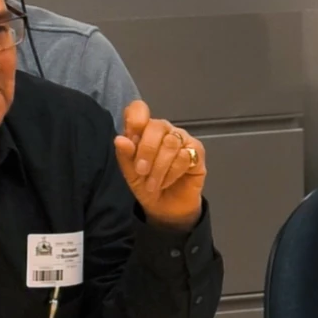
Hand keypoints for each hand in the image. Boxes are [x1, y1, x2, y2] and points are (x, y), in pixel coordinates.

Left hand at [113, 100, 204, 229]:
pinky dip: (172, 173)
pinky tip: (167, 181)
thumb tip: (120, 139)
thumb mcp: (130, 173)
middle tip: (141, 171)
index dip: (135, 117)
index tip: (131, 134)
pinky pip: (184, 156)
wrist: (166, 207)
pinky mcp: (197, 152)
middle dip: (147, 151)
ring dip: (159, 167)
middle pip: (156, 126)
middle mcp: (164, 130)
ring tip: (153, 184)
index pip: (140, 109)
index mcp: (144, 129)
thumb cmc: (147, 185)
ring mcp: (182, 139)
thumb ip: (125, 155)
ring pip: (170, 143)